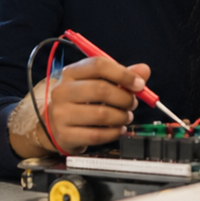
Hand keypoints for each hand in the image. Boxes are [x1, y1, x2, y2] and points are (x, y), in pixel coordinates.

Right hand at [17, 55, 147, 155]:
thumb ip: (122, 76)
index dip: (123, 74)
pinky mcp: (65, 135)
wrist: (56, 125)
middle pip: (101, 89)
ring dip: (121, 117)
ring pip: (101, 115)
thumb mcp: (99, 83)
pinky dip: (114, 133)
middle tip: (133, 104)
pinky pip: (97, 135)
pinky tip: (118, 129)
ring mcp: (61, 114)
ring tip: (126, 117)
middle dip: (125, 98)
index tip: (139, 84)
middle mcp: (62, 91)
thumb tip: (144, 70)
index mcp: (71, 72)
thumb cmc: (82, 101)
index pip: (98, 65)